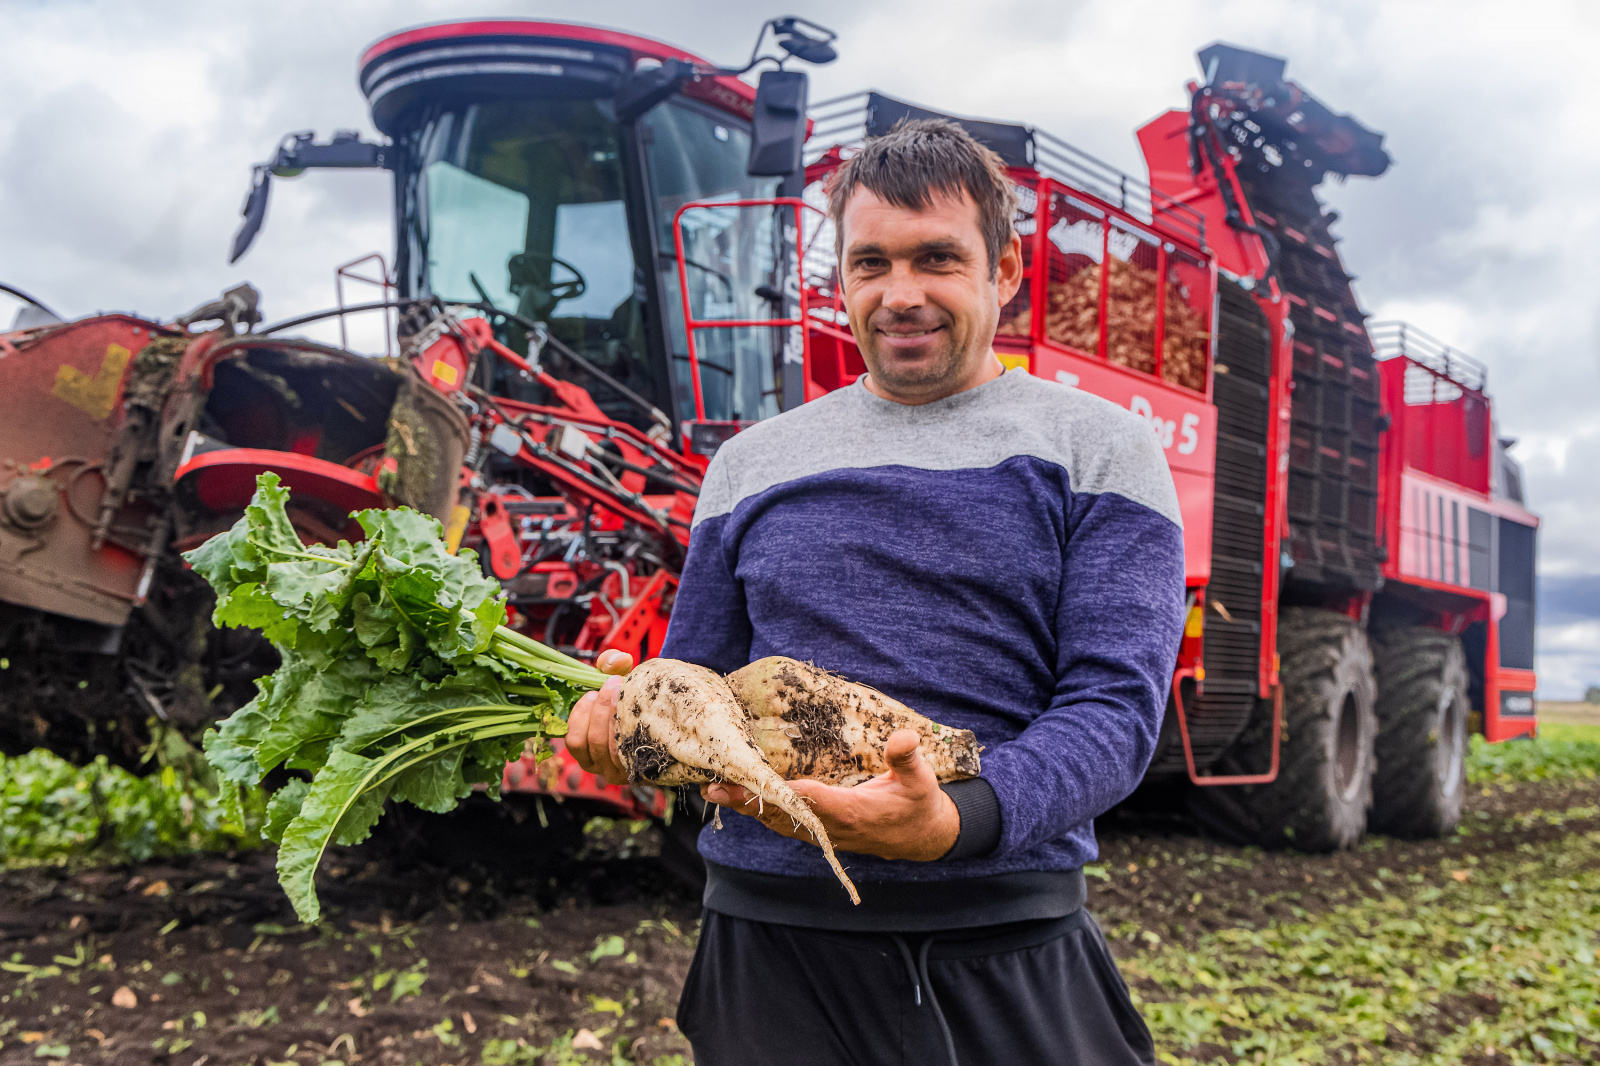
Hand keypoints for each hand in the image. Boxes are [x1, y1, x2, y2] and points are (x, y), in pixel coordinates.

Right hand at [565, 649, 634, 785]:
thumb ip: (610, 664)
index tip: (592, 693)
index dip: (580, 715)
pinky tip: (638, 712)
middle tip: (613, 686)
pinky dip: (631, 729)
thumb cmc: (629, 699)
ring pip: (612, 746)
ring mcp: (620, 771)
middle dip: (601, 710)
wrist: (659, 715)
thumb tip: (619, 660)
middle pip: (594, 740)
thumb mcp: (616, 680)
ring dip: (616, 716)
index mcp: (585, 751)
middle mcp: (600, 767)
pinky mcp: (638, 771)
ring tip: (624, 695)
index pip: (574, 741)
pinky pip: (631, 752)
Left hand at [703, 729, 960, 860]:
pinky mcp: (819, 832)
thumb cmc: (919, 803)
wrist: (922, 839)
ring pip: (777, 822)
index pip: (811, 801)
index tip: (755, 782)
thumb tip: (903, 737)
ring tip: (714, 791)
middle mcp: (831, 826)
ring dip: (745, 808)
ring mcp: (823, 833)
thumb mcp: (920, 780)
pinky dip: (759, 812)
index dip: (783, 793)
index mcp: (853, 811)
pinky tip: (740, 799)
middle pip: (781, 815)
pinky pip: (783, 824)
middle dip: (747, 801)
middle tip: (713, 787)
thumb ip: (907, 759)